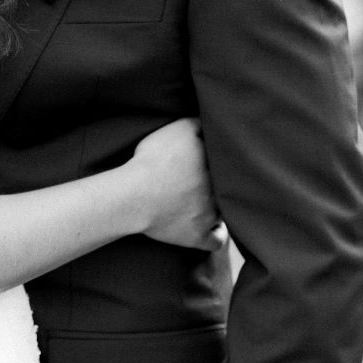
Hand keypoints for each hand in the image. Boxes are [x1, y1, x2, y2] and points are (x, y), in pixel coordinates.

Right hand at [128, 118, 225, 250]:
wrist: (135, 196)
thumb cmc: (153, 161)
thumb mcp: (178, 129)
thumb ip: (199, 124)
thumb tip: (212, 123)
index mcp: (215, 168)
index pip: (227, 163)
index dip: (220, 160)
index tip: (208, 158)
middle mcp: (219, 192)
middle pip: (227, 187)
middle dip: (221, 183)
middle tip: (206, 178)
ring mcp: (210, 217)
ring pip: (226, 211)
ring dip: (221, 206)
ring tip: (207, 200)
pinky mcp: (198, 236)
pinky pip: (217, 240)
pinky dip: (216, 235)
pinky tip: (214, 229)